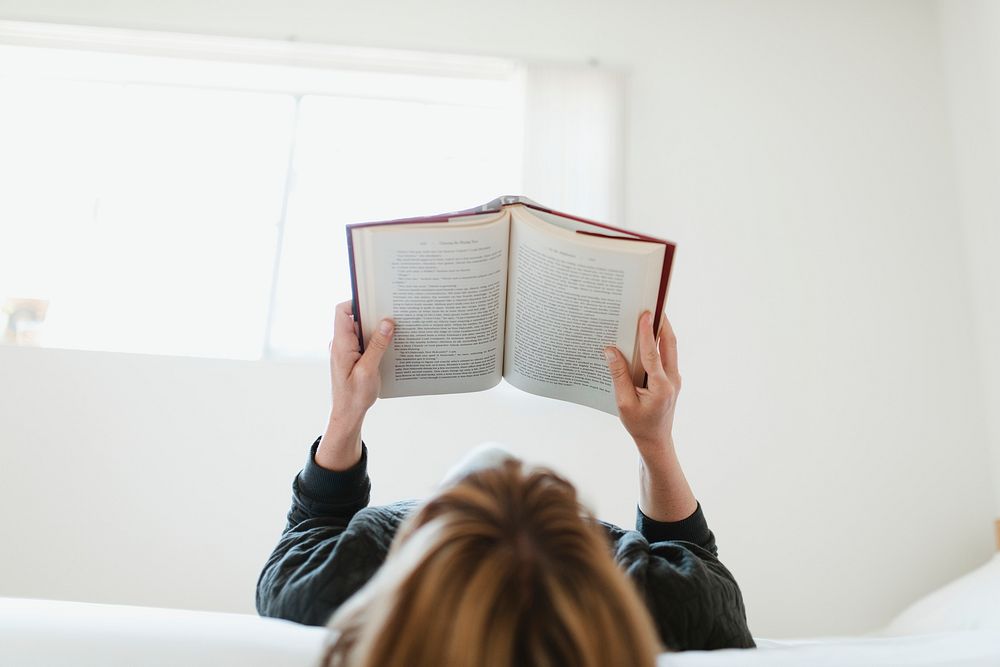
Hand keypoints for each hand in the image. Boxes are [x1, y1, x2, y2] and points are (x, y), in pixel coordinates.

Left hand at [317, 300, 393, 470]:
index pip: (342, 311)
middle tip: (392, 314)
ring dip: (376, 330)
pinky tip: (389, 347)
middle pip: (355, 318)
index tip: (375, 300)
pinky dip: (376, 341)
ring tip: (394, 331)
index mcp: (340, 344)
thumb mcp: (369, 370)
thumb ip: (377, 345)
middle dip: (373, 315)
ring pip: (361, 331)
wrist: (347, 415)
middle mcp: (340, 344)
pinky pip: (363, 342)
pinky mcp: (352, 358)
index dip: (356, 302)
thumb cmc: (354, 396)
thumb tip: (387, 323)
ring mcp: (345, 351)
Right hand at [604, 310, 680, 456]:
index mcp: (661, 386)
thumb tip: (611, 350)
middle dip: (662, 323)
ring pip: (670, 348)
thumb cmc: (638, 424)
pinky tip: (645, 339)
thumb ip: (618, 375)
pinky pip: (666, 357)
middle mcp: (672, 380)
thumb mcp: (624, 402)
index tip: (644, 314)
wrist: (656, 441)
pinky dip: (658, 344)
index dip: (647, 333)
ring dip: (661, 331)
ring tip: (649, 315)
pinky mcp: (671, 380)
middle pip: (670, 344)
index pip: (653, 354)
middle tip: (651, 304)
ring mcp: (674, 379)